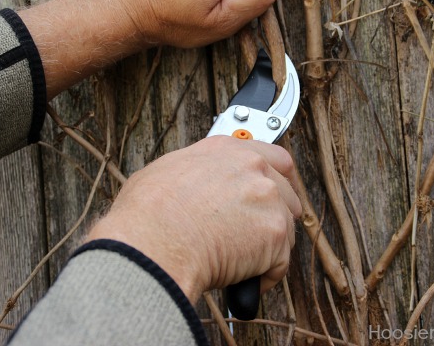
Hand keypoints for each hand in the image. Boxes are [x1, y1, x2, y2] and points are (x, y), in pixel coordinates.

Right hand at [87, 136, 301, 303]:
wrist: (152, 243)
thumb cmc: (147, 214)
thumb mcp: (165, 171)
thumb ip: (196, 172)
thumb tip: (192, 186)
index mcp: (227, 151)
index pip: (273, 157)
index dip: (278, 180)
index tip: (277, 196)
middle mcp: (253, 168)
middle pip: (286, 193)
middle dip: (276, 216)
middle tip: (259, 237)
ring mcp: (268, 199)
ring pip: (286, 228)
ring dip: (268, 248)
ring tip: (240, 264)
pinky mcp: (275, 233)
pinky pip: (280, 262)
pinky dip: (264, 276)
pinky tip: (241, 282)